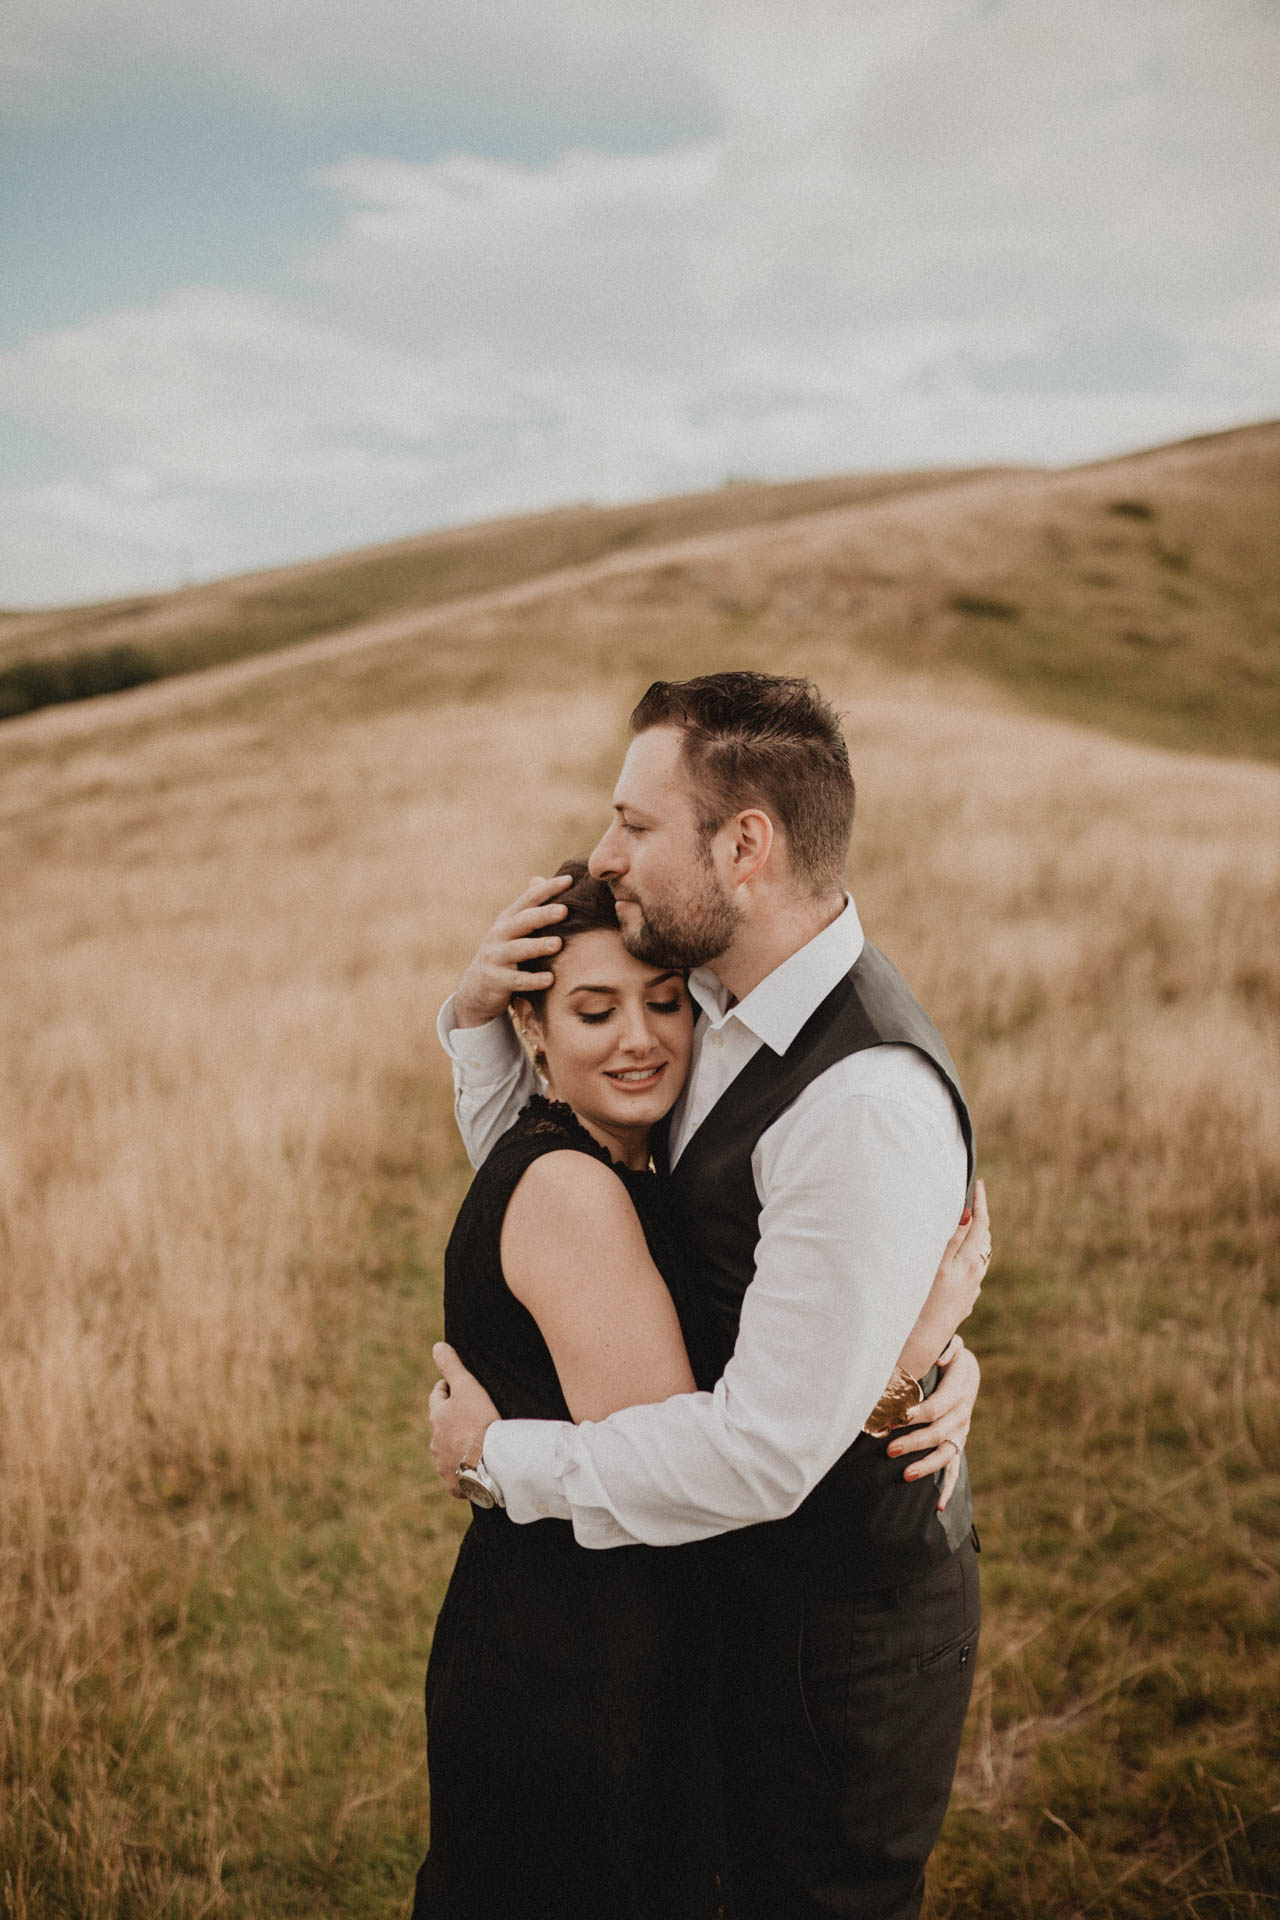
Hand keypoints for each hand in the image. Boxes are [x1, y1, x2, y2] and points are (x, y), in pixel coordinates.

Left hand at [428, 1342, 500, 1496]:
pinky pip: (456, 1477)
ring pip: (446, 1451)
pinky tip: (474, 1469)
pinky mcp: (453, 1483)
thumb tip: (437, 1346)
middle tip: (468, 1415)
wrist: (488, 1460)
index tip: (454, 1386)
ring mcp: (442, 1464)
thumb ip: (451, 1366)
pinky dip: (462, 1472)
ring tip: (474, 1443)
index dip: (445, 1389)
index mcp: (437, 1417)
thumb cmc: (478, 1420)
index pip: (437, 1397)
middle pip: (441, 1426)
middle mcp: (434, 1441)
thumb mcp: (466, 1387)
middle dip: (451, 1420)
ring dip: (456, 1446)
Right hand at [452, 874, 573, 1028]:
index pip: (529, 900)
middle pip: (522, 921)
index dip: (548, 889)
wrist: (474, 991)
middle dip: (543, 914)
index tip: (569, 880)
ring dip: (537, 946)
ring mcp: (495, 957)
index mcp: (508, 920)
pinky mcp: (495, 981)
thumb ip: (527, 909)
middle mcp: (499, 935)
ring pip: (518, 949)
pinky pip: (516, 980)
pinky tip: (550, 980)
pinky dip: (532, 980)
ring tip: (558, 944)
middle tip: (565, 910)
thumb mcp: (511, 931)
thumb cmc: (503, 956)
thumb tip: (540, 879)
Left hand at [886, 1336, 979, 1511]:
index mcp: (959, 1391)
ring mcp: (961, 1432)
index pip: (936, 1407)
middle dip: (913, 1442)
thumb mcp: (955, 1348)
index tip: (894, 1418)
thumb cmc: (953, 1357)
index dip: (915, 1414)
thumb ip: (949, 1349)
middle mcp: (962, 1415)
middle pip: (938, 1433)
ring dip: (926, 1466)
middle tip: (888, 1449)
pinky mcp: (957, 1444)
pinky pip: (954, 1468)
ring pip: (946, 1454)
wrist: (968, 1372)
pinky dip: (947, 1488)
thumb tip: (941, 1356)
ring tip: (905, 1476)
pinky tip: (938, 1507)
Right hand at [898, 1178, 991, 1375]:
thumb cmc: (922, 1302)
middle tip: (969, 1202)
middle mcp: (975, 1277)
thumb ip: (952, 1239)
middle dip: (978, 1220)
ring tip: (961, 1227)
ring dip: (972, 1240)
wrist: (920, 1344)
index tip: (979, 1184)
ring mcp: (970, 1292)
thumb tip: (968, 1216)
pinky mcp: (963, 1303)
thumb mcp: (936, 1265)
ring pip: (977, 1258)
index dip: (981, 1202)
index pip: (980, 1224)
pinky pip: (969, 1274)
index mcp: (969, 1263)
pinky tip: (950, 1262)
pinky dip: (964, 1259)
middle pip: (982, 1240)